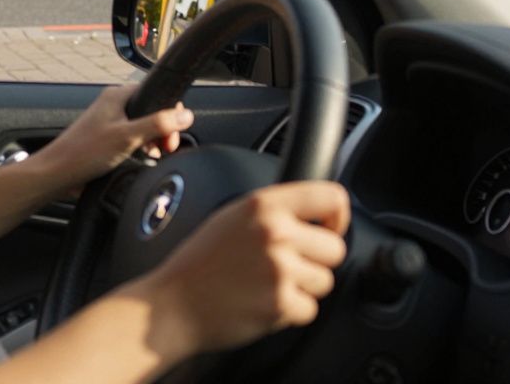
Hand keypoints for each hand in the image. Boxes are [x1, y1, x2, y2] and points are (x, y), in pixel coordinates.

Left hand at [33, 85, 193, 192]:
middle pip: (152, 111)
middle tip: (167, 147)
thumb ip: (158, 124)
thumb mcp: (128, 137)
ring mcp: (109, 123)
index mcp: (117, 96)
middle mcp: (113, 106)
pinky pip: (132, 139)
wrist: (58, 173)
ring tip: (155, 154)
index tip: (175, 131)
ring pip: (143, 127)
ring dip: (153, 140)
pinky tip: (143, 159)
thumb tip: (186, 115)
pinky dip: (141, 148)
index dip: (170, 111)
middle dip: (164, 129)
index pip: (155, 93)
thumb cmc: (85, 152)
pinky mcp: (107, 139)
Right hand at [142, 181, 350, 356]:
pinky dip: (290, 312)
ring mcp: (279, 269)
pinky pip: (310, 309)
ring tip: (268, 285)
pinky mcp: (280, 304)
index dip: (338, 215)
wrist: (171, 304)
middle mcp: (274, 233)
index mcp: (263, 205)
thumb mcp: (230, 217)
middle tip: (286, 267)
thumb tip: (315, 216)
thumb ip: (272, 211)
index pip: (331, 196)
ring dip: (303, 289)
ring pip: (325, 281)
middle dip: (316, 261)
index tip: (329, 228)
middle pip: (335, 248)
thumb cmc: (198, 263)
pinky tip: (262, 303)